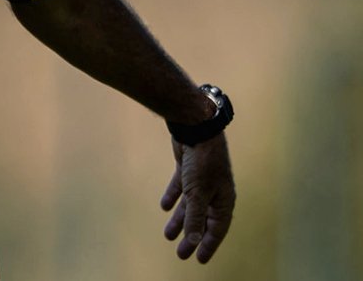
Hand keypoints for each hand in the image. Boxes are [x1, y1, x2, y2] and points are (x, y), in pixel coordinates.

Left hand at [160, 133, 234, 262]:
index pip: (217, 229)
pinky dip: (173, 196)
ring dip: (179, 219)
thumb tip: (193, 241)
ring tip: (168, 235)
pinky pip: (181, 188)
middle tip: (180, 253)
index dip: (208, 245)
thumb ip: (195, 218)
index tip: (198, 259)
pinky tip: (165, 206)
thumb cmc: (202, 162)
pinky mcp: (188, 169)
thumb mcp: (197, 194)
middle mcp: (215, 192)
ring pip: (190, 205)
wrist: (197, 129)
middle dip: (191, 236)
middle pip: (202, 219)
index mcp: (224, 200)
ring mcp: (202, 180)